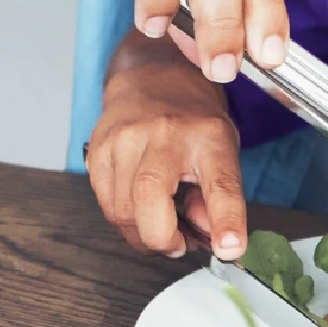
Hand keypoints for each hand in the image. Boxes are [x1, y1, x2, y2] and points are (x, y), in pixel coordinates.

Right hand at [85, 32, 246, 256]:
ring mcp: (124, 139)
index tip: (230, 248)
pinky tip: (139, 206)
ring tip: (161, 222)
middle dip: (161, 238)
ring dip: (143, 233)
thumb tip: (213, 240)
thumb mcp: (223, 151)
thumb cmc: (192, 121)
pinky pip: (105, 204)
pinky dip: (124, 218)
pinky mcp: (97, 150)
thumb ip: (219, 198)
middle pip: (149, 198)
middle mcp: (163, 133)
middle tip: (178, 243)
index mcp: (207, 136)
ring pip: (121, 211)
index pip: (219, 183)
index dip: (226, 219)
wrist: (153, 78)